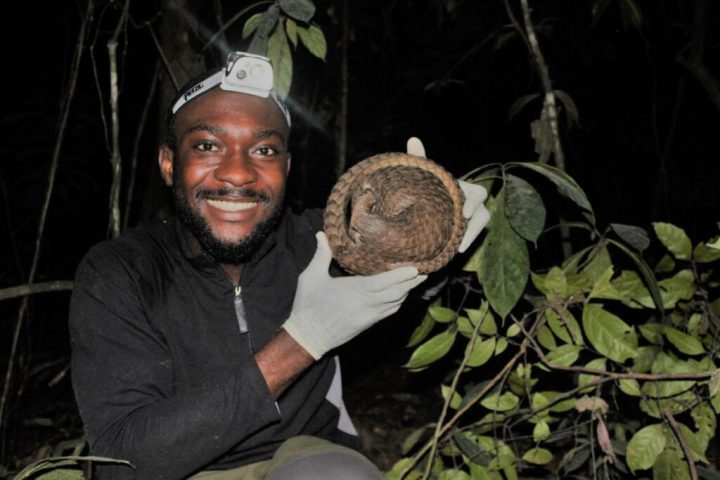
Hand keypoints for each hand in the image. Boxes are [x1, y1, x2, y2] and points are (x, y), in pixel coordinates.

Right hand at [283, 232, 426, 358]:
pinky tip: (401, 295)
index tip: (415, 268)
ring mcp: (368, 317)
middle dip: (411, 283)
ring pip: (395, 304)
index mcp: (354, 292)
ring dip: (407, 292)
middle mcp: (365, 305)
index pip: (383, 283)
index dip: (401, 276)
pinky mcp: (367, 324)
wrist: (307, 337)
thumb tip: (321, 234)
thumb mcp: (310, 278)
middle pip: (396, 294)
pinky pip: (389, 312)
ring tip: (417, 280)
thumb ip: (320, 255)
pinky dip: (398, 302)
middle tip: (425, 271)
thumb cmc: (307, 306)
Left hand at [406, 137, 489, 252]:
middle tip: (462, 241)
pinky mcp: (466, 232)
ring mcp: (471, 220)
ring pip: (478, 229)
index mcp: (467, 189)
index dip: (473, 203)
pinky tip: (453, 252)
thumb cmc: (428, 186)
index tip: (464, 213)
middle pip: (483, 215)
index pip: (479, 195)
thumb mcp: (424, 174)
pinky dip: (463, 243)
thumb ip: (420, 159)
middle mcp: (473, 204)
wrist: (426, 204)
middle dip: (475, 228)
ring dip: (470, 238)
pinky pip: (470, 239)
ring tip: (458, 250)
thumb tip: (413, 139)